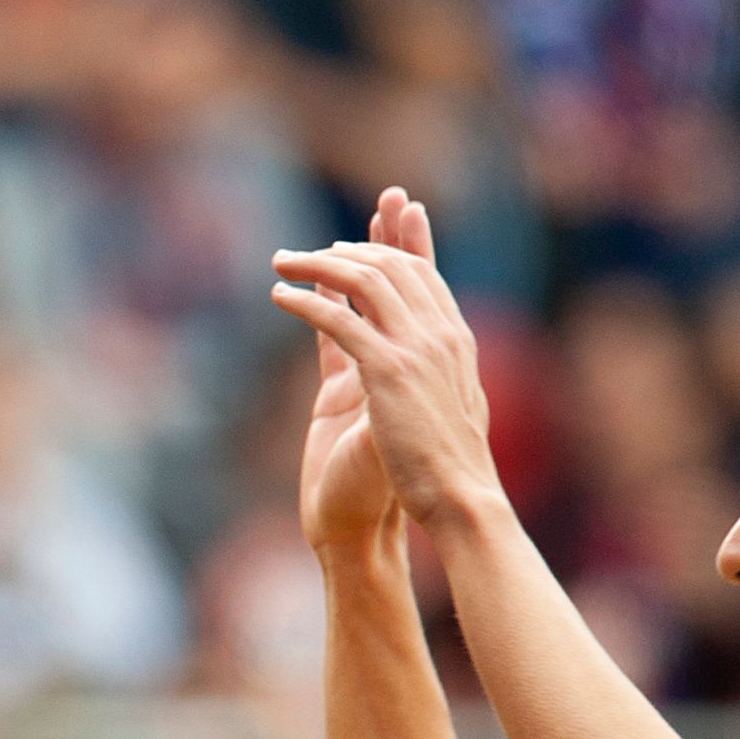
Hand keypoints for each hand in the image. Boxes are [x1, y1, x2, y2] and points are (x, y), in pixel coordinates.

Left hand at [271, 188, 501, 530]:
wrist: (460, 498)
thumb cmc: (451, 469)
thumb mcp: (451, 410)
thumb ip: (440, 381)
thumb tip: (434, 376)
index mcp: (457, 341)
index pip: (422, 276)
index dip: (391, 249)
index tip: (356, 240)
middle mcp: (440, 335)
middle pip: (392, 267)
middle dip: (349, 249)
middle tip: (311, 253)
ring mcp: (416, 349)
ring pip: (364, 281)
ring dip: (318, 266)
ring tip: (284, 263)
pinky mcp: (386, 372)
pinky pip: (339, 320)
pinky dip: (306, 303)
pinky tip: (280, 297)